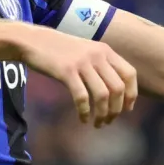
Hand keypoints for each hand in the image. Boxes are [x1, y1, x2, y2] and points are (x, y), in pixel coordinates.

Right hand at [19, 29, 137, 126]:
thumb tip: (116, 92)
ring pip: (103, 95)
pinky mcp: (66, 71)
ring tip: (98, 124)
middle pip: (118, 88)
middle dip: (117, 109)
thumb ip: (101, 65)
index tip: (127, 109)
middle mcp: (97, 55)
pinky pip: (82, 97)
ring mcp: (82, 63)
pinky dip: (85, 112)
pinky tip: (83, 119)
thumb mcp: (86, 51)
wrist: (32, 40)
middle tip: (109, 121)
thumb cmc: (59, 50)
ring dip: (103, 114)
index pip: (130, 74)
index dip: (131, 94)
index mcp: (105, 51)